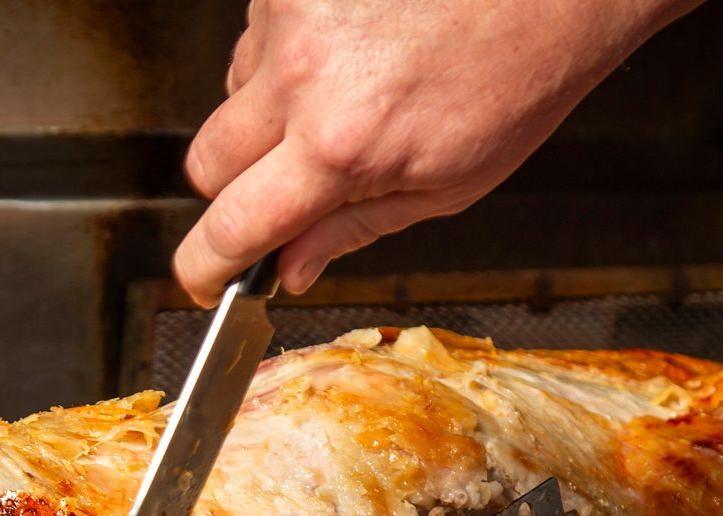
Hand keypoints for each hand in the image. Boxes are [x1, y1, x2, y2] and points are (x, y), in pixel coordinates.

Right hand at [175, 0, 702, 303]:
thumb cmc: (518, 74)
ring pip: (233, 92)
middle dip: (234, 188)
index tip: (204, 282)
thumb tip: (292, 271)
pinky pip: (259, 31)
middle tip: (283, 189)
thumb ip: (355, 228)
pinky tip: (353, 46)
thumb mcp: (449, 183)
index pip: (231, 226)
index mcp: (341, 148)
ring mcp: (290, 15)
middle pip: (206, 161)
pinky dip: (292, 49)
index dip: (204, 267)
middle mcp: (303, 78)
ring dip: (269, 108)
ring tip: (348, 94)